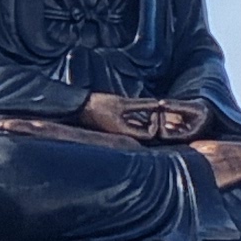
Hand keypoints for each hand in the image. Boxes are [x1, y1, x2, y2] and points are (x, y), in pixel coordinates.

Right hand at [79, 92, 208, 142]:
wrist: (78, 107)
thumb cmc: (98, 105)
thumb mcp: (122, 103)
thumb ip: (142, 105)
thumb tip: (160, 104)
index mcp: (126, 134)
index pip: (151, 134)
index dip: (158, 122)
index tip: (158, 107)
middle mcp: (124, 137)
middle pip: (148, 135)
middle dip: (156, 123)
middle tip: (161, 109)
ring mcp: (121, 134)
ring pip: (141, 131)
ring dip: (149, 122)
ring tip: (157, 108)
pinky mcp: (118, 128)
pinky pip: (134, 127)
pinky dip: (141, 120)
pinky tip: (144, 110)